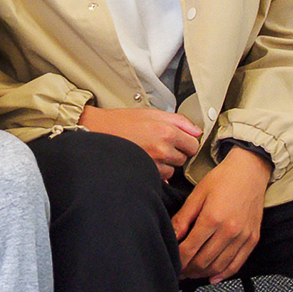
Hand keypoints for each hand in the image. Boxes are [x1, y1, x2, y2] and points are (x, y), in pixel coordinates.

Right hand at [77, 105, 201, 178]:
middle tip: (159, 144)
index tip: (180, 141)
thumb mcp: (151, 113)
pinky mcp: (144, 174)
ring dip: (165, 164)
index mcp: (166, 131)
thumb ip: (178, 120)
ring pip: (172, 170)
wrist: (95, 133)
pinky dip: (155, 172)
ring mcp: (153, 164)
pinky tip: (144, 161)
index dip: (187, 142)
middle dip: (175, 152)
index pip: (193, 144)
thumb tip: (196, 130)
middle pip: (184, 158)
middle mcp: (162, 149)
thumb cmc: (119, 122)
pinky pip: (160, 178)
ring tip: (149, 152)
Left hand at [172, 146, 271, 282]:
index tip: (171, 263)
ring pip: (219, 266)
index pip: (189, 249)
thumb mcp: (196, 195)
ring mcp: (243, 237)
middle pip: (204, 261)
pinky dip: (224, 274)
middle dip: (188, 270)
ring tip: (192, 273)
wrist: (250, 171)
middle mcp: (229, 230)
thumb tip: (172, 237)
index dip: (178, 260)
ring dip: (203, 273)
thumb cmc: (223, 179)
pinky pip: (237, 264)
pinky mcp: (252, 239)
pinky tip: (213, 276)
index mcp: (212, 218)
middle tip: (179, 271)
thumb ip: (183, 219)